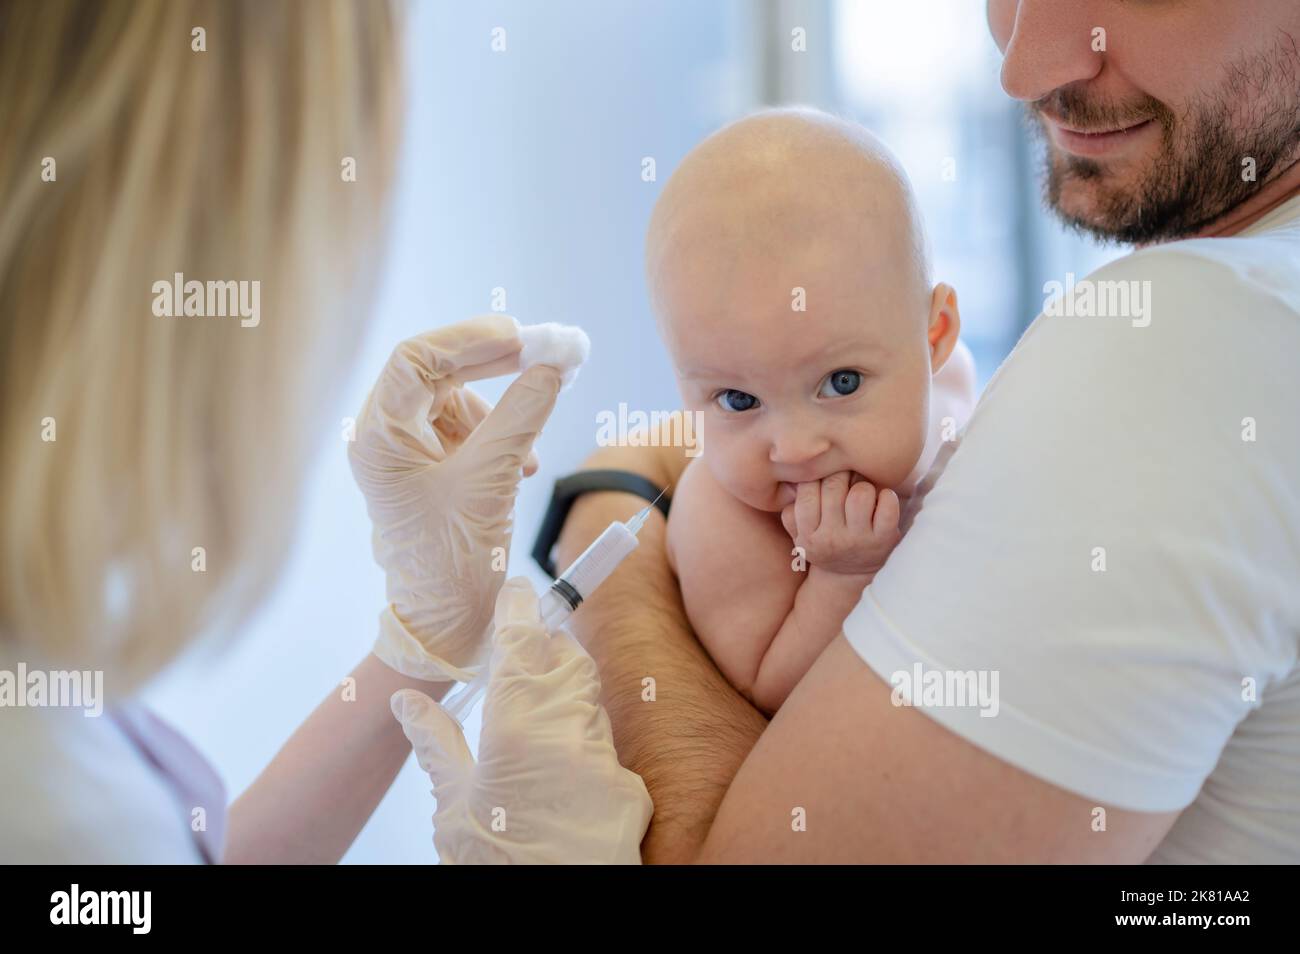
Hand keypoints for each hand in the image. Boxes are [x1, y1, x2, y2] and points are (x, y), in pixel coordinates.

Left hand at [350, 314, 586, 681]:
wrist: (446, 624)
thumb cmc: (454, 561)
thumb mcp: (493, 480)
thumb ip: (522, 416)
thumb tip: (553, 366)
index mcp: (379, 438)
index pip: (416, 359)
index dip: (470, 339)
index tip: (523, 338)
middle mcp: (384, 438)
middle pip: (436, 371)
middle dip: (495, 364)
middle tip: (547, 354)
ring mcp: (405, 454)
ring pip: (456, 399)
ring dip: (503, 408)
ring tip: (532, 445)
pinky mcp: (429, 469)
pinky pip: (467, 429)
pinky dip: (501, 434)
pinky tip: (525, 463)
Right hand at [391, 578, 652, 863]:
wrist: (557, 908)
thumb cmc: (498, 859)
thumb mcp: (453, 805)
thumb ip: (436, 743)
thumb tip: (405, 701)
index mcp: (516, 725)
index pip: (522, 641)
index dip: (518, 609)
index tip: (516, 590)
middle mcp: (568, 729)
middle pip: (566, 659)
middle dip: (545, 648)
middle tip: (518, 656)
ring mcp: (604, 755)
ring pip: (587, 696)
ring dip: (564, 691)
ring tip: (529, 715)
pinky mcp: (629, 783)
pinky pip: (602, 741)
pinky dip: (580, 737)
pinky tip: (556, 763)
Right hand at [780, 471, 900, 576]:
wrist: (849, 578)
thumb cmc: (822, 545)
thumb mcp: (798, 535)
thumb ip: (791, 510)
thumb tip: (795, 477)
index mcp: (807, 536)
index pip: (806, 489)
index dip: (817, 475)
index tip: (824, 477)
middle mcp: (832, 539)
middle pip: (833, 485)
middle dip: (840, 475)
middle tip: (844, 478)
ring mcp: (859, 540)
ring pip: (860, 493)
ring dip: (862, 486)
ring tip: (861, 493)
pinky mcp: (884, 539)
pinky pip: (888, 505)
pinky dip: (887, 496)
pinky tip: (880, 500)